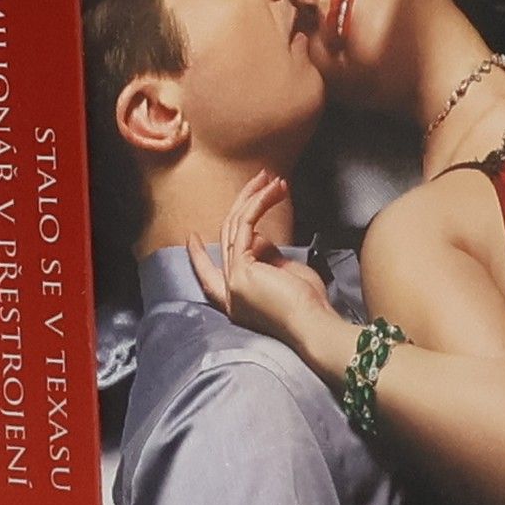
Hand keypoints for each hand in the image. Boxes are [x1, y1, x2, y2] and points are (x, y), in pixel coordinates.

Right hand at [186, 172, 336, 353]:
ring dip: (253, 198)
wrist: (313, 326)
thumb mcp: (283, 276)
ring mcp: (232, 282)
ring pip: (234, 227)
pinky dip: (259, 204)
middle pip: (226, 238)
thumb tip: (258, 237)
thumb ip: (266, 258)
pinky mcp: (242, 270)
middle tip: (258, 181)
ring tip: (272, 179)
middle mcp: (228, 293)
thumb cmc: (308, 305)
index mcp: (236, 300)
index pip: (208, 276)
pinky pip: (245, 225)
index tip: (191, 238)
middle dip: (241, 205)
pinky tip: (273, 190)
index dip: (198, 256)